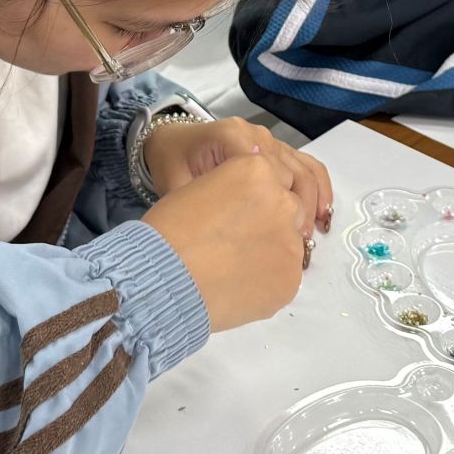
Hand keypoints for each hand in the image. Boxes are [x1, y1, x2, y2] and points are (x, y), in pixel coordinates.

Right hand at [142, 155, 307, 331]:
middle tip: (237, 242)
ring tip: (236, 267)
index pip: (274, 179)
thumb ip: (234, 191)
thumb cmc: (170, 229)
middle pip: (290, 209)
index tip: (240, 215)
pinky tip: (240, 285)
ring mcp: (290, 241)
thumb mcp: (201, 189)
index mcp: (256, 168)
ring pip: (290, 244)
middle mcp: (282, 199)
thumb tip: (249, 207)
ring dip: (271, 251)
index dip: (257, 199)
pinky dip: (268, 280)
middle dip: (270, 223)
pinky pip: (286, 276)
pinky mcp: (291, 277)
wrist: (162, 277)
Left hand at [143, 117, 332, 244]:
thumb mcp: (177, 187)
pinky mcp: (275, 148)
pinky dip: (318, 187)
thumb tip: (230, 239)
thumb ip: (201, 204)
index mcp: (230, 137)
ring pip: (304, 168)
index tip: (283, 237)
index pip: (267, 171)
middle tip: (301, 244)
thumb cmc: (172, 165)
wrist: (173, 143)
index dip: (279, 204)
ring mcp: (268, 139)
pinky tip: (323, 213)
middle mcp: (255, 134)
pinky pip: (304, 164)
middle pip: (293, 170)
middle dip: (302, 208)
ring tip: (317, 231)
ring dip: (315, 200)